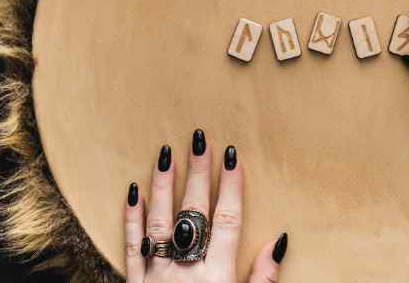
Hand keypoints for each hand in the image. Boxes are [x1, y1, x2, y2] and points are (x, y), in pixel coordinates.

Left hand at [124, 130, 287, 282]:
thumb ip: (262, 281)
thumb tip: (277, 242)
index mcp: (218, 276)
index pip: (228, 221)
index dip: (231, 186)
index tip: (233, 156)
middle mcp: (186, 270)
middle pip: (194, 213)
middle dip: (198, 173)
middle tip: (199, 139)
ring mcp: (157, 276)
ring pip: (160, 222)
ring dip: (163, 185)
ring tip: (165, 153)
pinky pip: (131, 247)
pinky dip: (131, 219)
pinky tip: (132, 192)